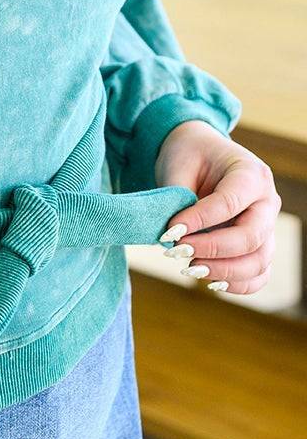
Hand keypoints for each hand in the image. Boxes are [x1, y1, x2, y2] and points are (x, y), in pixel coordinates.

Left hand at [155, 120, 280, 294]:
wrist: (201, 154)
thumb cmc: (189, 156)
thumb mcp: (178, 165)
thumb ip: (177, 198)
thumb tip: (172, 237)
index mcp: (251, 174)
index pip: (230, 202)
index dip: (200, 220)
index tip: (170, 231)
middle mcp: (267, 202)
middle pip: (251, 237)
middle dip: (212, 249)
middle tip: (176, 251)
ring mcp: (267, 226)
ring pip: (259, 261)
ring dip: (223, 271)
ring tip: (188, 267)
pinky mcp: (259, 246)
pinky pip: (259, 274)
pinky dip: (237, 284)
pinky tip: (208, 281)